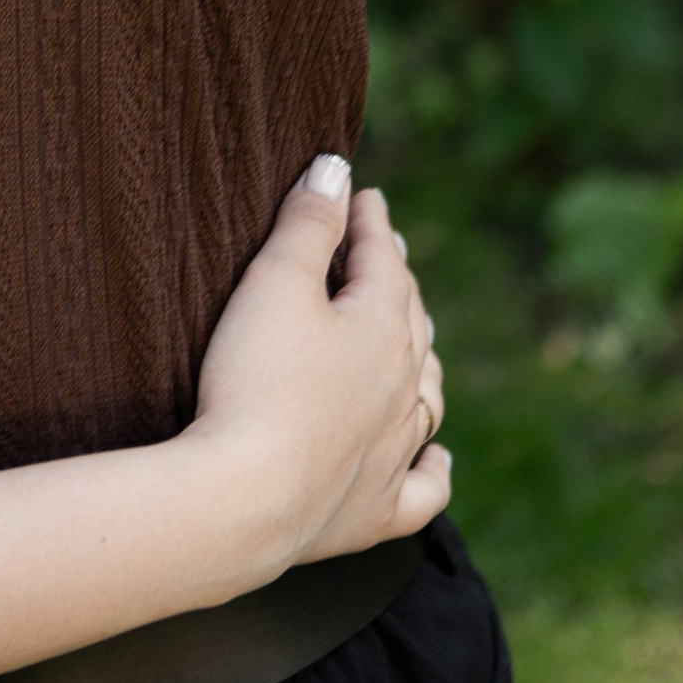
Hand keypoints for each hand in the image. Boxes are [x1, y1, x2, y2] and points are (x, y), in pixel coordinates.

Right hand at [188, 163, 449, 575]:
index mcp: (383, 330)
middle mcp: (403, 391)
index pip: (384, 261)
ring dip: (421, 360)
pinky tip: (437, 454)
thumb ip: (309, 223)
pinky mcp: (375, 513)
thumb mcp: (274, 283)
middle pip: (410, 323)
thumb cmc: (255, 380)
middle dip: (398, 281)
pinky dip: (435, 466)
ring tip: (413, 339)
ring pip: (426, 397)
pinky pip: (424, 488)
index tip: (363, 195)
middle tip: (385, 252)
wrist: (245, 498)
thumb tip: (339, 169)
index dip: (370, 223)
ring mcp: (394, 455)